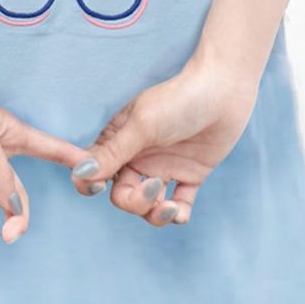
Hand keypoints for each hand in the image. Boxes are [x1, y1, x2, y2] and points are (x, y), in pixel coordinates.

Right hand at [70, 53, 258, 225]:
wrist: (225, 89)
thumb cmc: (180, 99)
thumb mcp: (142, 125)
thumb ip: (112, 152)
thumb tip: (80, 173)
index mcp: (119, 141)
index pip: (93, 170)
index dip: (91, 184)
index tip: (101, 187)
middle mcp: (138, 157)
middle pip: (123, 195)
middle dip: (134, 202)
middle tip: (154, 190)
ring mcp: (164, 166)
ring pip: (149, 205)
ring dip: (155, 213)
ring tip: (170, 207)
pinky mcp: (190, 174)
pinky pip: (179, 204)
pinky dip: (178, 214)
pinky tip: (180, 212)